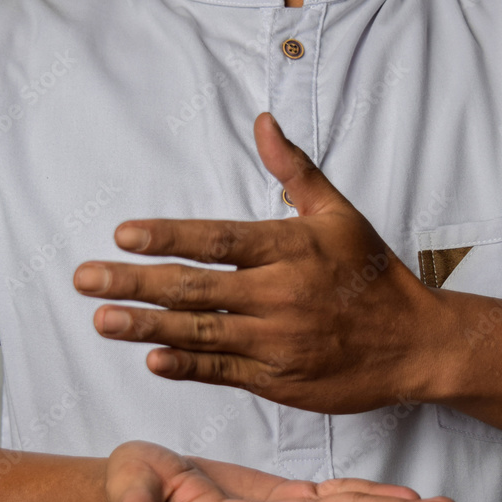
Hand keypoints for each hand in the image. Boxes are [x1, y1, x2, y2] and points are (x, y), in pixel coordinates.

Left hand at [74, 113, 445, 413]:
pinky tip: (152, 360)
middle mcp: (280, 295)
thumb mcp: (339, 214)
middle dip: (135, 282)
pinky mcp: (280, 380)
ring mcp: (278, 341)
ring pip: (202, 331)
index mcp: (290, 249)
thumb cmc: (373, 275)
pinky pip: (225, 371)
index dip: (168, 237)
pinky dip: (188, 366)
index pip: (218, 240)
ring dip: (147, 326)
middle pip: (196, 287)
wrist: (415, 342)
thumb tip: (262, 121)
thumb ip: (295, 170)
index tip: (124, 234)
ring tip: (101, 319)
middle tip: (85, 278)